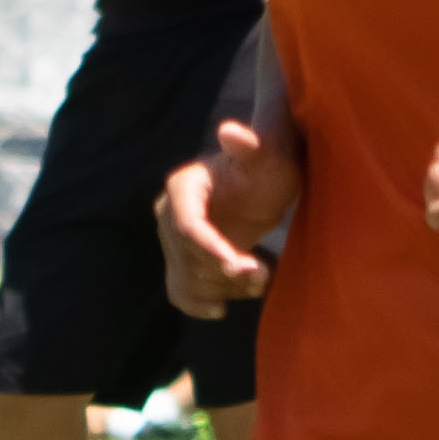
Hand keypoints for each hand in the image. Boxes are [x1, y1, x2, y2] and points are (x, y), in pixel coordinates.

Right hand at [160, 123, 288, 318]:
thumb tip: (230, 132)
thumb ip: (254, 144)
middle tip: (265, 273)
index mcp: (183, 187)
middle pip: (187, 258)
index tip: (245, 265)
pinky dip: (200, 304)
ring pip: (187, 279)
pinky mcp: (181, 263)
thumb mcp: (271, 154)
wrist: (263, 184)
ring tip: (262, 279)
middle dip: (226, 271)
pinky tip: (222, 308)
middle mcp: (167, 214)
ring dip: (224, 289)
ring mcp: (172, 241)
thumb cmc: (270, 165)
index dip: (212, 250)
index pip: (187, 228)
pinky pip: (180, 292)